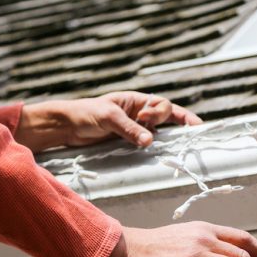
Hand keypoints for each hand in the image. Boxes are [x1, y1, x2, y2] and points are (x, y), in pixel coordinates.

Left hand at [15, 92, 202, 151]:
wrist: (66, 128)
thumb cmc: (85, 114)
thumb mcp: (108, 116)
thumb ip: (129, 128)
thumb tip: (150, 141)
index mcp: (135, 101)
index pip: (162, 105)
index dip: (174, 114)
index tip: (190, 125)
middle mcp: (138, 114)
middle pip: (165, 118)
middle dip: (168, 123)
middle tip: (156, 133)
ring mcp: (134, 130)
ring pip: (158, 133)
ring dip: (165, 139)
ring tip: (175, 146)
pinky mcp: (127, 144)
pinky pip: (146, 146)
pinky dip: (154, 150)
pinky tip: (158, 155)